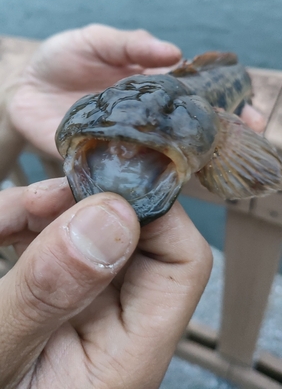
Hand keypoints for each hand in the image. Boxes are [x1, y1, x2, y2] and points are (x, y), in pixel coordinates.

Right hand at [0, 178, 211, 388]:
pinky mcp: (51, 296)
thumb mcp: (1, 357)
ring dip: (42, 206)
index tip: (103, 182)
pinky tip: (2, 224)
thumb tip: (110, 217)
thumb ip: (49, 295)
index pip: (180, 264)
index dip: (154, 211)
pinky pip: (48, 238)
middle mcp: (113, 326)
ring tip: (7, 216)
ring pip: (83, 226)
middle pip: (130, 233)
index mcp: (126, 355)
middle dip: (83, 195)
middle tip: (43, 161)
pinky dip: (20, 220)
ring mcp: (81, 307)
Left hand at [7, 24, 264, 159]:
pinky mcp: (106, 165)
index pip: (197, 97)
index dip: (227, 102)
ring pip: (171, 158)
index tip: (252, 109)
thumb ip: (130, 44)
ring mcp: (130, 146)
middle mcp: (147, 122)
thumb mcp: (94, 40)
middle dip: (226, 135)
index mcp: (151, 90)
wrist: (23, 89)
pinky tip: (172, 182)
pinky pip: (134, 176)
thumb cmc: (62, 60)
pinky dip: (154, 181)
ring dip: (198, 162)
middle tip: (249, 135)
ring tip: (222, 160)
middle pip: (194, 132)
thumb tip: (174, 52)